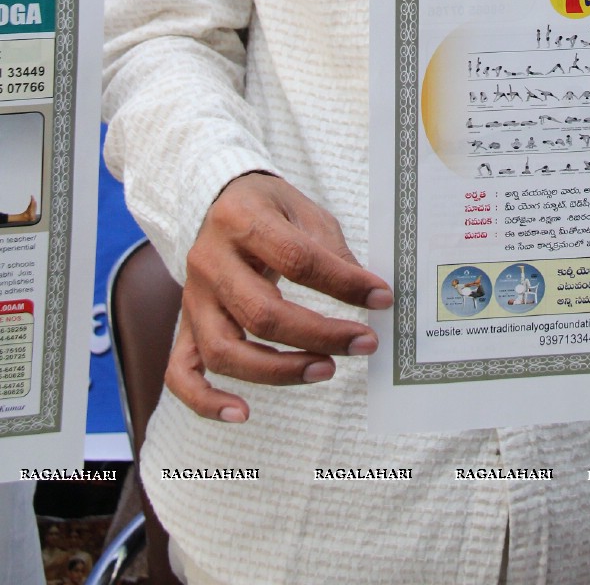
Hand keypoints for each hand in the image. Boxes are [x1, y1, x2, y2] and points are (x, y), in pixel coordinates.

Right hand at [165, 172, 392, 421]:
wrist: (217, 202)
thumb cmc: (267, 209)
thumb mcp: (302, 210)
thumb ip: (330, 250)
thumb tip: (369, 294)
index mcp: (242, 220)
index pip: (296, 259)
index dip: (342, 283)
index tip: (381, 298)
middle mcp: (210, 260)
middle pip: (261, 313)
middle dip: (319, 335)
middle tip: (364, 342)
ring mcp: (193, 297)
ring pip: (224, 350)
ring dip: (278, 371)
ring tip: (326, 369)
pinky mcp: (184, 325)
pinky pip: (182, 373)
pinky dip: (205, 400)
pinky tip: (242, 413)